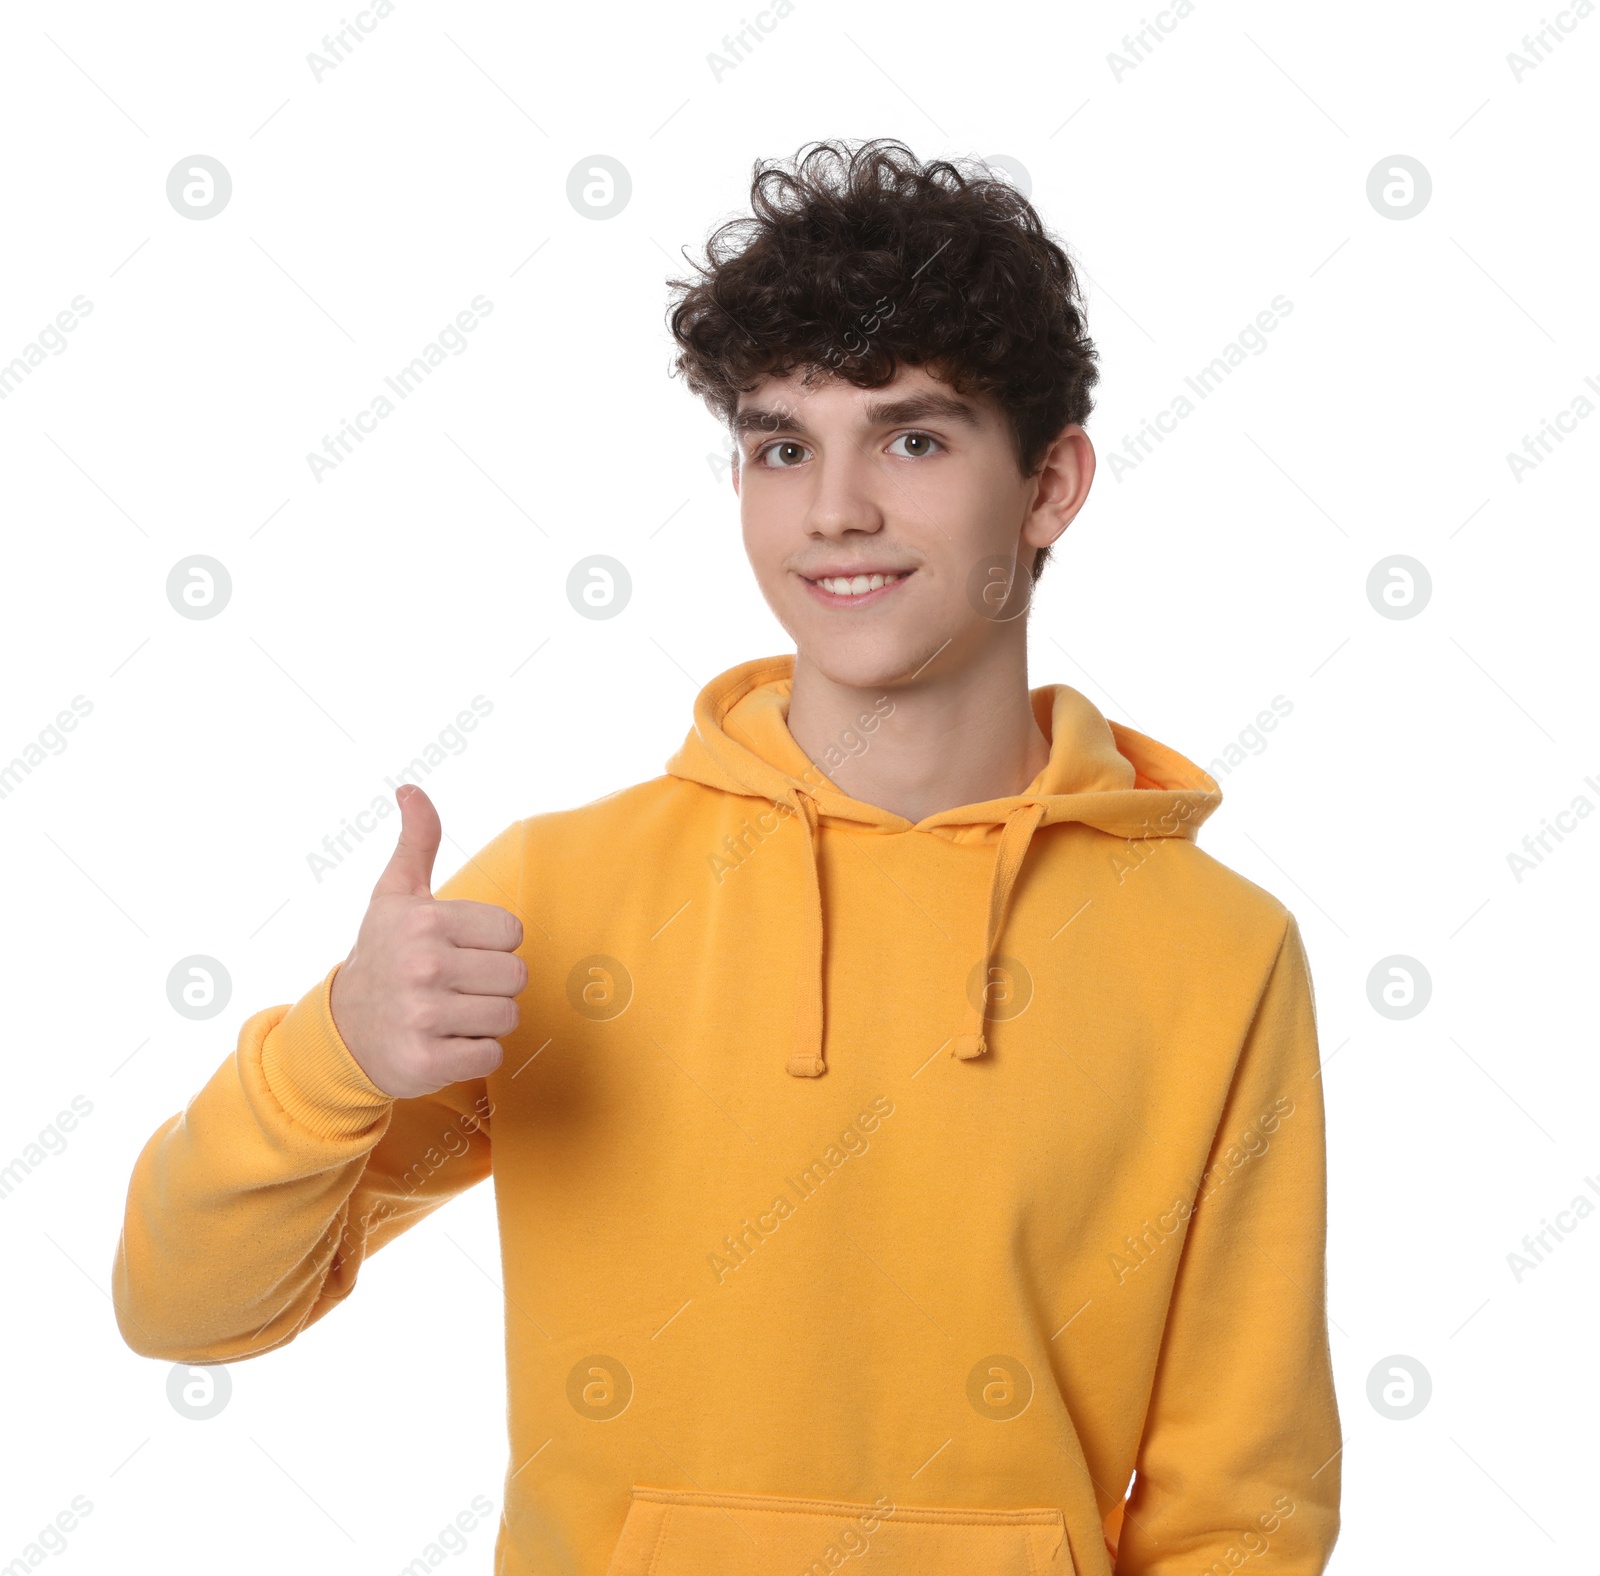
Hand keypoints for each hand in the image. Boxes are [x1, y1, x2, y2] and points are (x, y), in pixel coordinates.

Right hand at [329, 784, 525, 1098]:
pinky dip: (474, 1054)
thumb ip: (417, 842)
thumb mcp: (395, 895)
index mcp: (425, 921)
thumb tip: (411, 788)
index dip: (491, 944)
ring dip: (484, 1019)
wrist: (342, 1031)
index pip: (513, 933)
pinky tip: (442, 1042)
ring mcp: (422, 1016)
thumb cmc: (383, 955)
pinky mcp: (425, 1062)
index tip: (457, 949)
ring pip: (507, 1015)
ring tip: (448, 1013)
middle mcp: (423, 965)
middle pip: (516, 976)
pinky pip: (491, 1056)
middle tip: (453, 985)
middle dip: (492, 983)